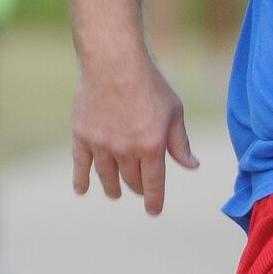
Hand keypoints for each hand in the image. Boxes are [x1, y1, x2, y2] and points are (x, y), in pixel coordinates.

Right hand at [71, 59, 198, 214]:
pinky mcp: (83, 136)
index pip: (154, 185)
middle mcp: (126, 151)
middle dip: (137, 188)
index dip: (154, 201)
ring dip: (113, 188)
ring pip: (107, 177)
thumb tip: (192, 166)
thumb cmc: (150, 84)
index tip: (153, 211)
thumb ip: (180, 143)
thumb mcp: (174, 112)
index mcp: (152, 147)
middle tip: (138, 190)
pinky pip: (80, 165)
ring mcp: (102, 145)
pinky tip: (81, 190)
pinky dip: (81, 180)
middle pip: (131, 181)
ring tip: (115, 193)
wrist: (114, 62)